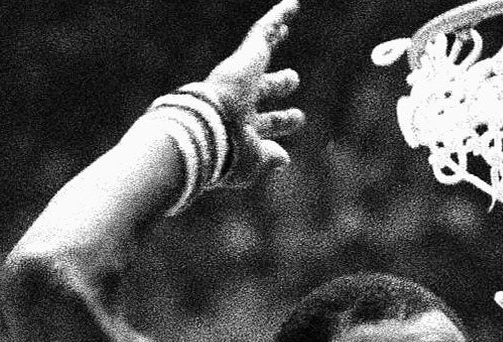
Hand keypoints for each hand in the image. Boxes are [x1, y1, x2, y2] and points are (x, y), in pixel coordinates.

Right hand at [201, 0, 305, 186]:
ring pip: (261, 53)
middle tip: (293, 77)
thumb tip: (284, 157)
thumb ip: (269, 160)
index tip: (292, 130)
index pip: (264, 125)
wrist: (209, 130)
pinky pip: (264, 31)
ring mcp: (242, 77)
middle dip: (279, 84)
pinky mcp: (246, 57)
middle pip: (265, 88)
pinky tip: (293, 4)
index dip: (279, 125)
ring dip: (272, 42)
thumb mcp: (253, 165)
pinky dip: (279, 16)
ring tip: (284, 28)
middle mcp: (240, 100)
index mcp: (242, 128)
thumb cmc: (229, 154)